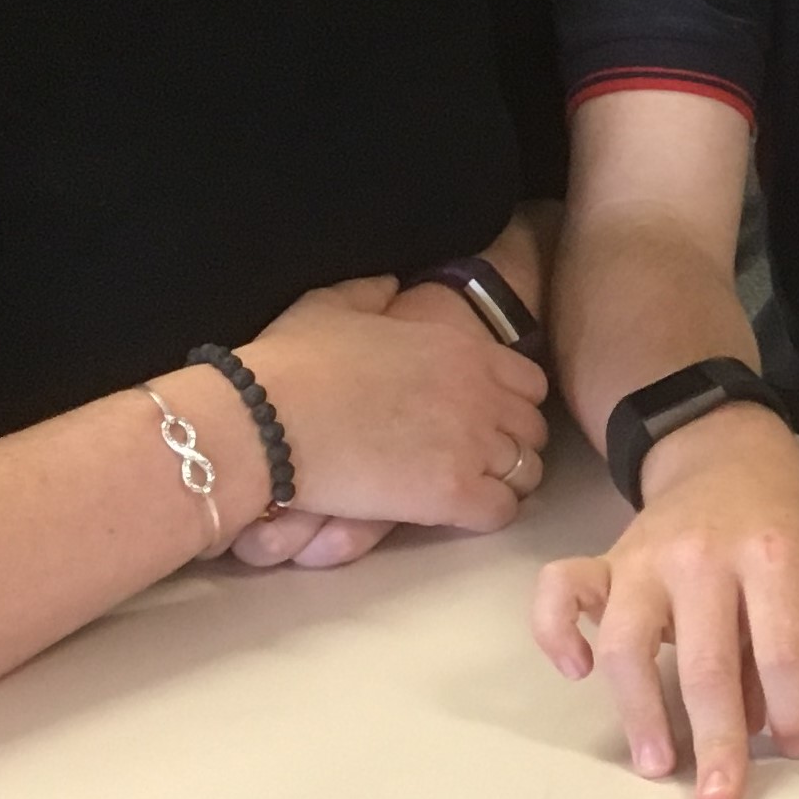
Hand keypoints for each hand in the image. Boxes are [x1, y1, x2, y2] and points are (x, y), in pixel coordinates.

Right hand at [235, 274, 552, 534]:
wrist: (265, 421)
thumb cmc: (294, 363)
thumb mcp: (334, 305)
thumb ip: (374, 291)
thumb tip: (391, 284)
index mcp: (462, 348)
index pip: (529, 382)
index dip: (510, 403)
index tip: (483, 419)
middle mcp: (481, 393)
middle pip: (533, 430)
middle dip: (512, 445)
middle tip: (478, 462)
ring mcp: (471, 443)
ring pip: (526, 473)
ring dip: (505, 483)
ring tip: (470, 491)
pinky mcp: (452, 493)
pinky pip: (501, 512)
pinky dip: (487, 515)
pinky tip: (457, 515)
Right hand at [529, 404, 798, 798]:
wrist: (728, 455)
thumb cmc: (779, 525)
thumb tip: (763, 719)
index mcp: (770, 556)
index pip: (782, 647)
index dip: (790, 707)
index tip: (792, 747)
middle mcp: (702, 557)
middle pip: (706, 662)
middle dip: (716, 738)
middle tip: (721, 795)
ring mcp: (643, 557)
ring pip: (626, 645)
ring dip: (640, 713)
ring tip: (657, 763)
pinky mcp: (604, 559)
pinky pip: (559, 594)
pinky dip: (555, 633)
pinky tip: (574, 672)